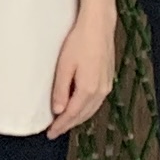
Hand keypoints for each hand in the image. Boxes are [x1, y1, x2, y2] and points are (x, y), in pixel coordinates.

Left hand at [48, 5, 118, 134]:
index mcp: (88, 89)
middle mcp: (101, 91)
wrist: (98, 26)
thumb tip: (58, 110)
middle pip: (83, 115)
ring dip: (78, 118)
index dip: (60, 125)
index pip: (72, 115)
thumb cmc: (80, 42)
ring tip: (65, 122)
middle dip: (69, 124)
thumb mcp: (64, 66)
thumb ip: (61, 90)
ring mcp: (106, 86)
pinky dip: (86, 109)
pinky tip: (79, 108)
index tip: (51, 133)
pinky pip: (96, 102)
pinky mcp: (108, 79)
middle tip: (55, 131)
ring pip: (91, 110)